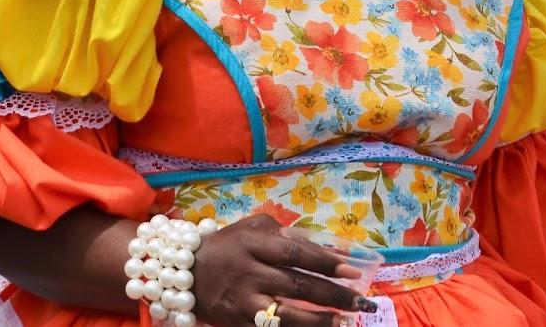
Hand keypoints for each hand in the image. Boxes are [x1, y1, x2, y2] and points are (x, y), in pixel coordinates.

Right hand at [190, 215, 375, 326]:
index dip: (324, 261)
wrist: (185, 273)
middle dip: (332, 295)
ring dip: (319, 321)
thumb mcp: (250, 228)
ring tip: (346, 322)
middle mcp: (249, 273)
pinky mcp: (239, 324)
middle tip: (360, 301)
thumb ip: (283, 234)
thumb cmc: (226, 246)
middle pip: (296, 286)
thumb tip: (319, 247)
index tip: (352, 269)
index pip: (294, 253)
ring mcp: (244, 303)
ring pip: (287, 316)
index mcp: (253, 244)